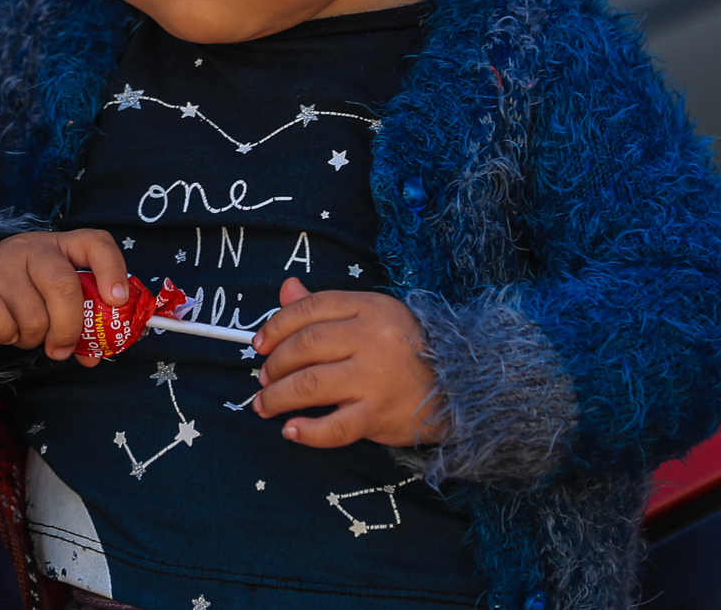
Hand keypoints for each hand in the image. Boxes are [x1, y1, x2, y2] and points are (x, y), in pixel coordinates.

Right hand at [0, 230, 128, 364]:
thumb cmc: (19, 296)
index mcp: (60, 246)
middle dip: (69, 327)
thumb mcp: (53, 299)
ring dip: (33, 337)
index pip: (95, 243)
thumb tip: (94, 355)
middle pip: (63, 286)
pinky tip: (3, 332)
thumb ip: (79, 322)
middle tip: (62, 348)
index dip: (112, 270)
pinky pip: (1, 322)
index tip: (117, 301)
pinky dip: (6, 337)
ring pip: (33, 314)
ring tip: (24, 332)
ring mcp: (0, 265)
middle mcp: (31, 248)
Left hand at [250, 277, 445, 446]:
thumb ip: (326, 306)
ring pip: (310, 385)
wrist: (460, 387)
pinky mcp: (379, 414)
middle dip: (274, 365)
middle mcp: (370, 339)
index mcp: (368, 308)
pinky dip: (308, 431)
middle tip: (263, 379)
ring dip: (278, 397)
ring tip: (264, 405)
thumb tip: (286, 289)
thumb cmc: (408, 349)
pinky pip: (335, 427)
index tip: (260, 345)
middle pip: (304, 347)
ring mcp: (375, 378)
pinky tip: (291, 430)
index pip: (309, 309)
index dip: (276, 326)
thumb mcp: (373, 315)